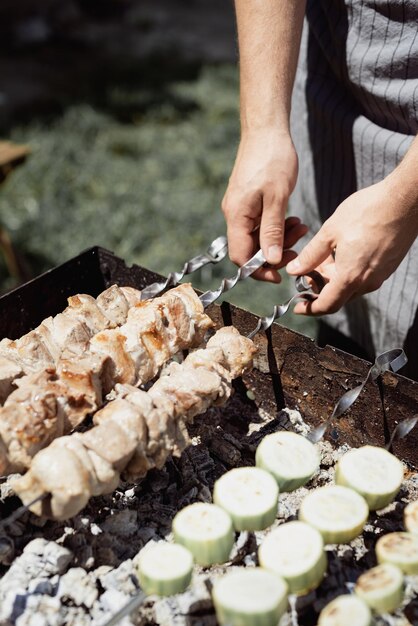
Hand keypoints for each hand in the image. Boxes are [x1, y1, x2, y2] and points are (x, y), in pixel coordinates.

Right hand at [222, 129, 306, 281]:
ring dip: (279, 239)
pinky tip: (293, 221)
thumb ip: (272, 232)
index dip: (260, 270)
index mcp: (237, 216)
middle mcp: (234, 214)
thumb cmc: (272, 159)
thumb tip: (271, 261)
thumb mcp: (277, 198)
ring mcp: (241, 207)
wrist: (266, 129)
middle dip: (274, 253)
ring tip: (301, 229)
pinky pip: (261, 223)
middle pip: (250, 249)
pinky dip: (278, 226)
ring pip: (257, 237)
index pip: (241, 257)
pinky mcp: (249, 201)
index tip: (281, 273)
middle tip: (298, 249)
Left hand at [286, 177, 417, 314]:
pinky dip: (348, 271)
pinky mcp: (388, 266)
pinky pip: (364, 277)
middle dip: (320, 287)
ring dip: (334, 277)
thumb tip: (294, 270)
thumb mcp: (329, 232)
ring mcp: (380, 275)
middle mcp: (368, 282)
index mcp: (351, 277)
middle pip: (339, 296)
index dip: (310, 309)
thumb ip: (310, 255)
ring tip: (325, 256)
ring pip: (351, 286)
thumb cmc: (367, 212)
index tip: (299, 306)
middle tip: (308, 270)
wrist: (404, 200)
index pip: (327, 306)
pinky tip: (343, 251)